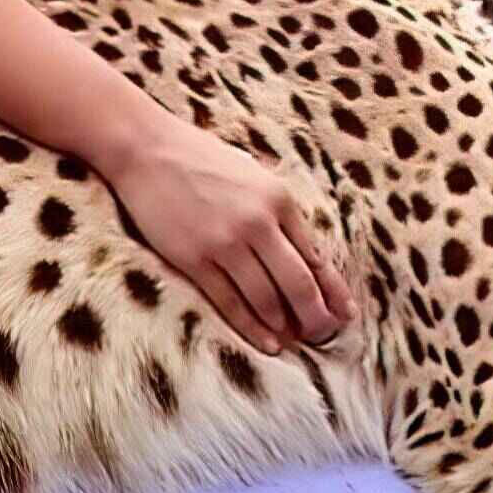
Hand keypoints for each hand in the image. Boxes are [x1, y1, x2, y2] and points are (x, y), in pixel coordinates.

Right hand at [97, 114, 357, 353]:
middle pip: (298, 285)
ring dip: (284, 327)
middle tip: (322, 336)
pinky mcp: (194, 260)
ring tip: (294, 341)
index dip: (334, 292)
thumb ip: (280, 215)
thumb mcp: (254, 177)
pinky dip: (252, 328)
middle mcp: (258, 222)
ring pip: (266, 299)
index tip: (345, 315)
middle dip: (316, 318)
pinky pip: (230, 303)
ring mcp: (225, 243)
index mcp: (279, 199)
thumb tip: (308, 260)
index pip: (315, 257)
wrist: (146, 149)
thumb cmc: (203, 160)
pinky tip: (267, 343)